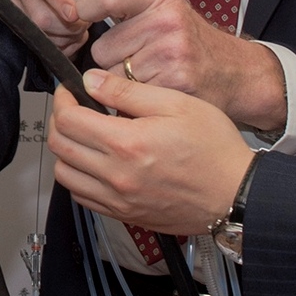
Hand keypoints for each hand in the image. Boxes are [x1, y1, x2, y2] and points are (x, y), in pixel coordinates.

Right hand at [12, 0, 112, 56]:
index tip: (73, 14)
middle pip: (40, 15)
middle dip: (69, 24)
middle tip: (86, 19)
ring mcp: (20, 6)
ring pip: (43, 33)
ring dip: (69, 34)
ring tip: (81, 23)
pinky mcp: (23, 25)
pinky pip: (46, 44)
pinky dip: (66, 43)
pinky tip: (73, 31)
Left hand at [48, 69, 255, 235]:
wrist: (236, 192)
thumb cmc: (215, 148)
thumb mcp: (176, 103)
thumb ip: (127, 91)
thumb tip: (91, 80)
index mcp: (127, 144)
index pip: (68, 119)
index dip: (63, 98)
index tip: (71, 90)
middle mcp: (116, 176)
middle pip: (60, 146)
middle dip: (59, 120)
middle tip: (74, 107)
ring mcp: (118, 200)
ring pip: (65, 175)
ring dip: (66, 151)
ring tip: (84, 135)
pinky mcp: (124, 215)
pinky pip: (82, 198)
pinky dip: (79, 178)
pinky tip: (95, 163)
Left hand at [79, 0, 287, 134]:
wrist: (234, 73)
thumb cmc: (188, 39)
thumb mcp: (160, 5)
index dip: (86, 9)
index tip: (80, 16)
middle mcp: (166, 20)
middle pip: (101, 49)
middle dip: (112, 59)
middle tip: (138, 58)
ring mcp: (172, 54)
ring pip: (112, 78)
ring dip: (122, 84)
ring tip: (149, 76)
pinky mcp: (175, 85)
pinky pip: (129, 99)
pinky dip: (135, 103)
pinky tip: (155, 94)